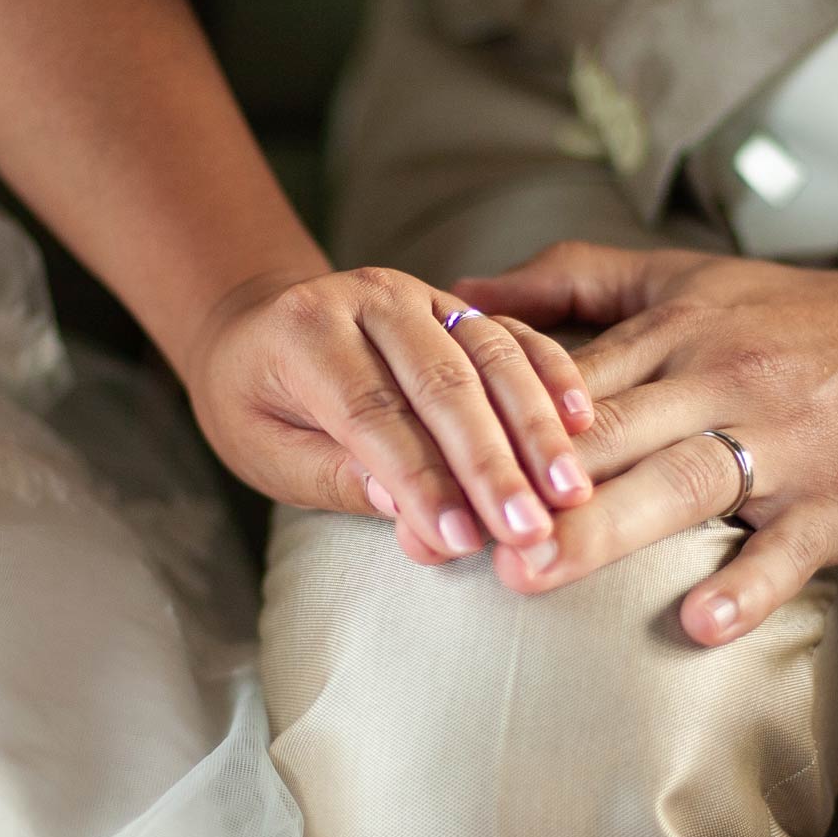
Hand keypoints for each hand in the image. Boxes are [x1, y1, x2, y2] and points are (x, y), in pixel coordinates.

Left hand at [183, 266, 596, 562]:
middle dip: (491, 464)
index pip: (371, 414)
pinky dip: (551, 375)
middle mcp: (368, 299)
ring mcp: (420, 295)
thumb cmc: (255, 403)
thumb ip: (336, 477)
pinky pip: (514, 335)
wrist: (256, 329)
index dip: (419, 480)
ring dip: (535, 428)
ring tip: (568, 492)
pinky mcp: (458, 305)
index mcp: (304, 332)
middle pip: (442, 384)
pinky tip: (582, 422)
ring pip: (490, 356)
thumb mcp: (266, 450)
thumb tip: (407, 514)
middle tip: (529, 530)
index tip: (462, 541)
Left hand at [454, 243, 837, 645]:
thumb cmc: (801, 318)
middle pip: (611, 433)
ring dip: (608, 529)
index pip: (567, 378)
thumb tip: (463, 295)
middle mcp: (719, 383)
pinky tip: (698, 625)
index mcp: (674, 335)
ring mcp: (782, 445)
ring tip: (536, 575)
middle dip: (528, 485)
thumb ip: (573, 280)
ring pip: (684, 482)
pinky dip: (747, 586)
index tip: (421, 460)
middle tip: (452, 533)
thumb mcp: (688, 277)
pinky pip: (789, 548)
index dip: (492, 420)